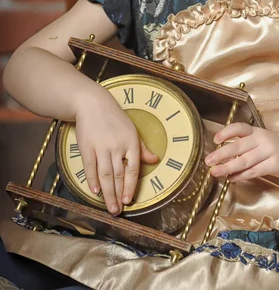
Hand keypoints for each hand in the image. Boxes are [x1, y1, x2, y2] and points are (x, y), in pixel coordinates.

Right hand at [75, 95, 157, 214]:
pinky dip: (92, 180)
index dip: (131, 186)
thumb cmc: (115, 118)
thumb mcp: (132, 130)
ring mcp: (101, 146)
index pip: (133, 169)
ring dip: (107, 193)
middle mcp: (117, 146)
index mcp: (131, 142)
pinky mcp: (87, 146)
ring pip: (105, 174)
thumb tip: (155, 160)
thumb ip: (142, 148)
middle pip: (118, 175)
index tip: (129, 200)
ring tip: (109, 207)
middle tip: (117, 211)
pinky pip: (90, 167)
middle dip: (118, 195)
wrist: (93, 104)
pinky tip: (95, 191)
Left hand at [204, 123, 278, 181]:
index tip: (215, 139)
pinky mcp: (274, 165)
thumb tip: (222, 155)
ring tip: (214, 172)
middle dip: (221, 154)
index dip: (226, 132)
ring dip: (227, 167)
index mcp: (256, 131)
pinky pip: (254, 171)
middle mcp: (261, 140)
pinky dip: (241, 176)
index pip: (239, 128)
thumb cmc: (277, 147)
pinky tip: (230, 178)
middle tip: (208, 160)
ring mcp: (268, 152)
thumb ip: (245, 146)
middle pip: (238, 146)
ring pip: (244, 161)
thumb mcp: (261, 140)